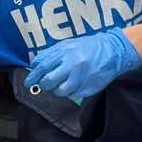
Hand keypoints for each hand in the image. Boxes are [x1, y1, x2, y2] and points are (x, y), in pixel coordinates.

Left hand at [25, 30, 139, 104]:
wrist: (113, 52)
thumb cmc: (88, 47)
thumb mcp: (69, 44)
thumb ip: (52, 54)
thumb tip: (35, 65)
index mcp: (66, 52)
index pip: (43, 66)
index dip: (33, 76)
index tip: (28, 82)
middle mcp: (73, 65)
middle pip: (49, 81)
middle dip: (44, 84)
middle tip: (44, 84)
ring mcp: (81, 78)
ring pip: (60, 92)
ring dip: (56, 91)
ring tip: (61, 84)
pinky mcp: (88, 88)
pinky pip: (72, 96)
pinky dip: (69, 93)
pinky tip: (73, 86)